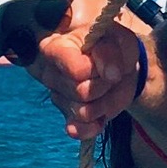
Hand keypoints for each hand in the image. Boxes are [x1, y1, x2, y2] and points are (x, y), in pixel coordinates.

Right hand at [28, 0, 141, 139]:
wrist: (117, 61)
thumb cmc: (112, 43)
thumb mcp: (117, 37)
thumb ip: (110, 52)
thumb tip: (111, 74)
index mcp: (55, 46)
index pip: (75, 71)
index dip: (97, 71)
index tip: (108, 63)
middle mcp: (49, 72)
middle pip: (81, 93)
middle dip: (104, 86)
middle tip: (113, 74)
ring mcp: (56, 95)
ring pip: (83, 112)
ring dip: (105, 103)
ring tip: (110, 87)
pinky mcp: (66, 114)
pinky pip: (77, 130)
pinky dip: (92, 126)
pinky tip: (100, 119)